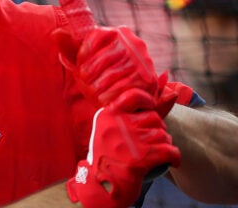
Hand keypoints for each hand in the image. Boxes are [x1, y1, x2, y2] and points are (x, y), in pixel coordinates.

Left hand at [54, 26, 176, 116]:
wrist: (123, 103)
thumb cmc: (99, 78)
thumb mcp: (82, 63)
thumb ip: (69, 48)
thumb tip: (56, 33)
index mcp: (118, 33)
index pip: (95, 37)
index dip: (83, 56)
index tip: (82, 68)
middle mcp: (134, 44)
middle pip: (102, 59)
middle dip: (89, 76)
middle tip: (87, 84)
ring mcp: (143, 62)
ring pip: (111, 76)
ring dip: (98, 89)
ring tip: (95, 93)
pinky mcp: (148, 81)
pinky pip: (123, 90)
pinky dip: (109, 98)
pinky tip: (105, 101)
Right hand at [66, 89, 180, 207]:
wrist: (102, 183)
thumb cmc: (109, 154)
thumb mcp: (110, 128)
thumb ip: (133, 112)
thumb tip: (171, 93)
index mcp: (108, 114)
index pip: (134, 96)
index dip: (148, 100)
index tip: (149, 108)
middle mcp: (118, 124)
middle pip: (153, 118)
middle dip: (157, 129)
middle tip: (150, 141)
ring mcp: (129, 141)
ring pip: (163, 135)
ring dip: (164, 144)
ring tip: (155, 152)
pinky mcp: (140, 159)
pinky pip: (170, 150)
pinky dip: (175, 156)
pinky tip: (172, 160)